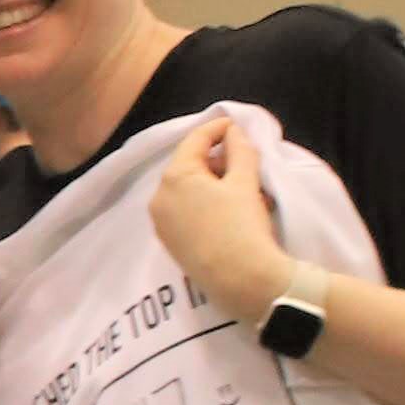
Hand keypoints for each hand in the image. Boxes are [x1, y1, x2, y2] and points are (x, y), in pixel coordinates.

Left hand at [145, 111, 286, 318]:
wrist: (241, 280)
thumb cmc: (243, 226)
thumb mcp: (245, 182)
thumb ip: (240, 151)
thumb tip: (233, 132)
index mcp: (174, 177)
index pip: (194, 141)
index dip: (217, 129)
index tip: (235, 124)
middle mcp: (158, 198)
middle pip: (188, 165)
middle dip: (216, 159)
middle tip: (244, 159)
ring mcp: (161, 223)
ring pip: (187, 190)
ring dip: (213, 182)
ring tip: (243, 187)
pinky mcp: (170, 242)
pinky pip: (186, 211)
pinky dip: (205, 203)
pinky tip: (229, 209)